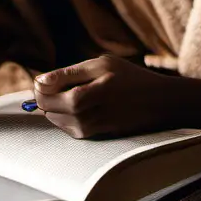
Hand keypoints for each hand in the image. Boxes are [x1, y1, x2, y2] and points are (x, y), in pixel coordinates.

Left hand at [33, 55, 189, 138]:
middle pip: (54, 110)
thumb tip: (40, 81)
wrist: (160, 102)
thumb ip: (70, 73)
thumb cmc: (130, 77)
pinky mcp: (101, 136)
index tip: (40, 82)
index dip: (40, 89)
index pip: (54, 95)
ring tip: (58, 98)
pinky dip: (65, 121)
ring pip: (61, 122)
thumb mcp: (102, 64)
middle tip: (44, 90)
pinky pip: (74, 131)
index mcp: (96, 90)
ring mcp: (98, 126)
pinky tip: (70, 110)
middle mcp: (96, 111)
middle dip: (43, 100)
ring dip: (53, 111)